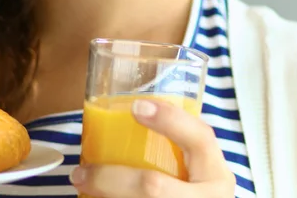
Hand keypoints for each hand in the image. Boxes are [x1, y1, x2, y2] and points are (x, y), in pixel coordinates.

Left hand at [70, 99, 235, 196]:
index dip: (169, 120)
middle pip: (153, 187)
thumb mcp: (195, 168)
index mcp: (216, 175)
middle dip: (110, 179)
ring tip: (80, 186)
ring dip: (102, 193)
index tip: (136, 106)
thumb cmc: (190, 188)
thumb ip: (175, 144)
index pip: (200, 138)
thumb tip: (129, 108)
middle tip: (82, 171)